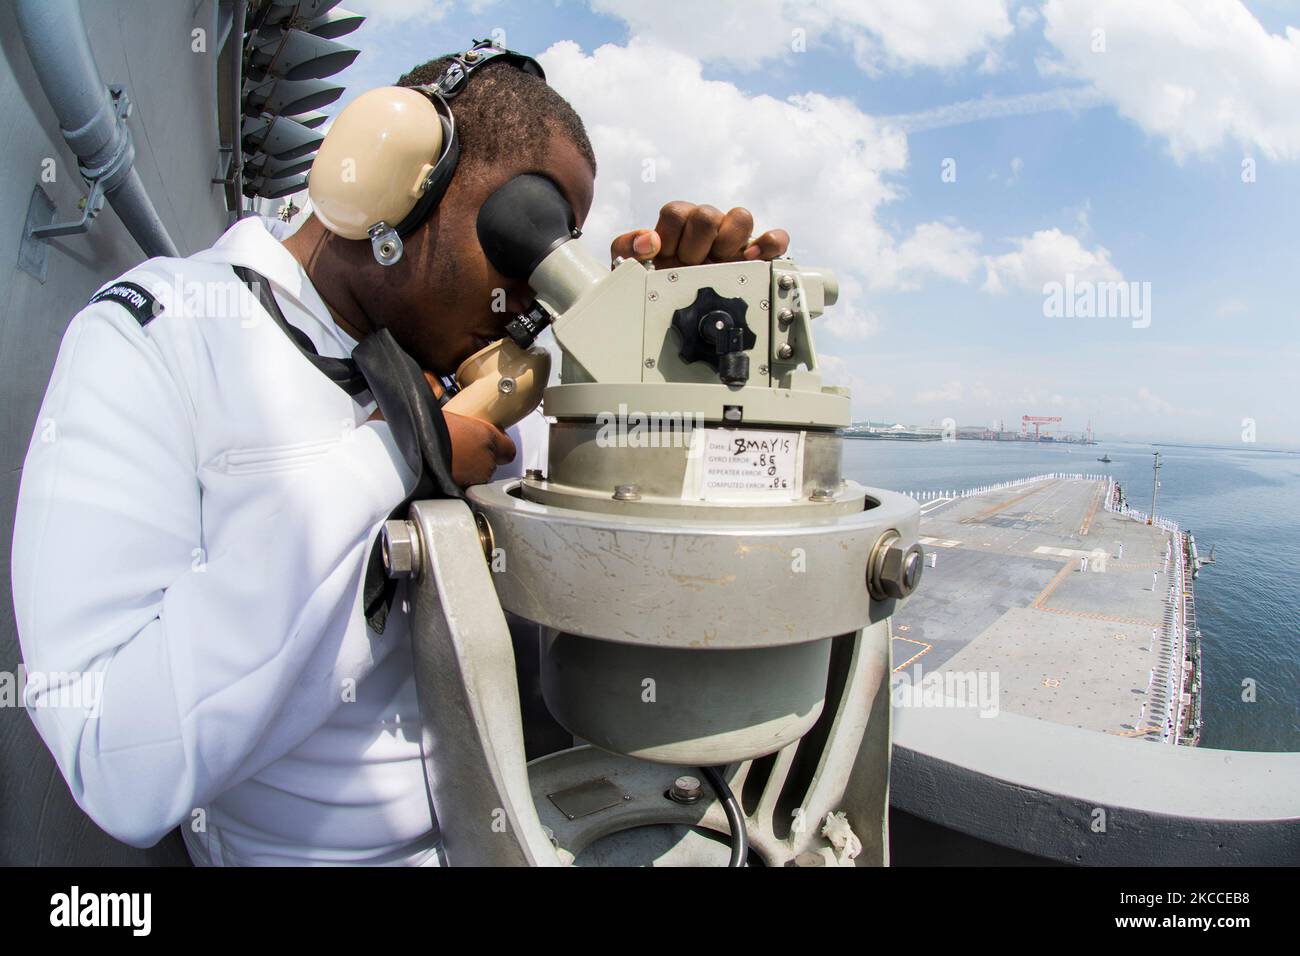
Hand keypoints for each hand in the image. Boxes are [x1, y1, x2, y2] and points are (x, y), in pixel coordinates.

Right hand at [368, 372, 515, 484]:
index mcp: (484, 437)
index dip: (499, 442)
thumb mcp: (421, 401)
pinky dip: (453, 480)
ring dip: (465, 467)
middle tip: (457, 443)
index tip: (484, 435)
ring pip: (476, 475)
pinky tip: (436, 471)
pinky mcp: (456, 495)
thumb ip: (431, 389)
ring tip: (443, 458)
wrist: (392, 463)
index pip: (508, 447)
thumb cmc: (410, 432)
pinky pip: (462, 486)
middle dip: (477, 453)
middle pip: (490, 461)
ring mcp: (471, 482)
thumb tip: (431, 380)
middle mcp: (484, 462)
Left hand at [609, 202, 789, 268]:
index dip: (670, 234)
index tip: (664, 256)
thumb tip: (649, 240)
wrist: (673, 313)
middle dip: (695, 244)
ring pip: (741, 218)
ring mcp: (733, 242)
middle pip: (708, 214)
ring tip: (718, 262)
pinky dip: (769, 243)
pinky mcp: (757, 258)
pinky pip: (774, 239)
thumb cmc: (653, 285)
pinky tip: (754, 258)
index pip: (676, 212)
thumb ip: (626, 248)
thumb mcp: (629, 267)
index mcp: (678, 226)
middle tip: (689, 267)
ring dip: (728, 240)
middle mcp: (707, 229)